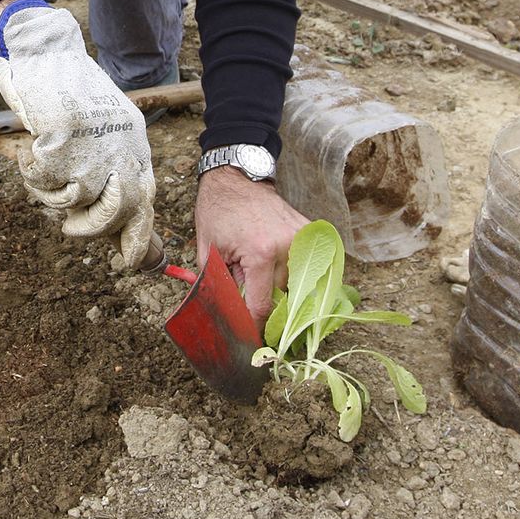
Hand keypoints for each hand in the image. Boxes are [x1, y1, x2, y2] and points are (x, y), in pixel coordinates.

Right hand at [0, 1, 155, 267]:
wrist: (49, 53)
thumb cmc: (72, 94)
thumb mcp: (107, 130)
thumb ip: (112, 171)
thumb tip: (116, 225)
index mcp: (135, 146)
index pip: (145, 203)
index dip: (139, 239)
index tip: (131, 263)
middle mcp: (120, 149)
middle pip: (116, 213)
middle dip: (92, 229)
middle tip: (72, 226)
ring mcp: (91, 147)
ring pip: (75, 201)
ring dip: (54, 195)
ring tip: (46, 172)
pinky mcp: (61, 144)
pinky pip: (44, 181)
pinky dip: (32, 171)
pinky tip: (31, 149)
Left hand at [195, 168, 309, 325]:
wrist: (237, 178)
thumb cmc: (218, 211)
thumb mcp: (208, 250)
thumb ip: (219, 285)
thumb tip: (230, 316)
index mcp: (260, 254)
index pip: (262, 307)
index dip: (255, 327)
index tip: (251, 340)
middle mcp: (287, 247)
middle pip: (282, 299)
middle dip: (267, 309)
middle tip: (255, 315)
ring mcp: (302, 238)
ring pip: (297, 285)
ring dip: (281, 292)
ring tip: (262, 283)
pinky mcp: (310, 232)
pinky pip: (308, 266)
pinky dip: (295, 274)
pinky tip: (280, 273)